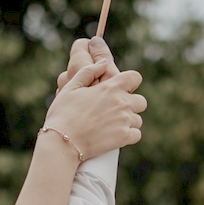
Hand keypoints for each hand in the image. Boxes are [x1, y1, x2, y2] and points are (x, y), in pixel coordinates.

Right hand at [42, 41, 144, 161]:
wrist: (62, 141)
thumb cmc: (63, 113)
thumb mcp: (71, 87)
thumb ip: (88, 72)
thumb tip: (104, 63)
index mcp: (110, 88)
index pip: (135, 77)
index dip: (130, 82)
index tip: (121, 88)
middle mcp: (121, 103)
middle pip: (141, 101)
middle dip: (131, 104)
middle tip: (115, 109)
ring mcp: (124, 121)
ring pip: (138, 119)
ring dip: (128, 121)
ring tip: (112, 124)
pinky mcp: (124, 138)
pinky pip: (136, 134)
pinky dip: (128, 135)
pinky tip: (115, 135)